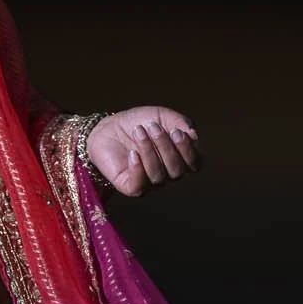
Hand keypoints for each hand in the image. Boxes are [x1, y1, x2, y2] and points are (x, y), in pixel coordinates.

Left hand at [83, 106, 201, 197]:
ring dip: (149, 151)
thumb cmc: (137, 122)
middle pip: (177, 171)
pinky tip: (132, 153)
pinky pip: (140, 185)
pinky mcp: (131, 187)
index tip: (177, 131)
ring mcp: (149, 182)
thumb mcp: (161, 116)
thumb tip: (193, 135)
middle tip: (154, 127)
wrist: (108, 127)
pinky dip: (138, 168)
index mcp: (179, 158)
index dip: (188, 150)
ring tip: (139, 131)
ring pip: (158, 176)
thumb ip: (180, 122)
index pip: (194, 164)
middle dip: (166, 148)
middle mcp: (167, 174)